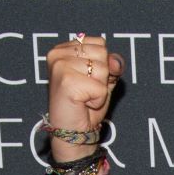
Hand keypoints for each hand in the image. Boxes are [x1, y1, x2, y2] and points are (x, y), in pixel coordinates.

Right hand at [45, 34, 124, 160]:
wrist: (73, 131)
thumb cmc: (86, 104)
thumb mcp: (103, 78)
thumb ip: (112, 64)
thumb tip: (115, 61)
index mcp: (63, 49)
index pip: (100, 43)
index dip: (103, 64)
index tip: (88, 79)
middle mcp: (58, 54)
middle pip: (102, 53)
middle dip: (102, 76)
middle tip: (87, 91)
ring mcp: (60, 66)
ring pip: (103, 69)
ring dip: (100, 88)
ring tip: (85, 97)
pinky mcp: (66, 82)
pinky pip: (100, 87)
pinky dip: (98, 99)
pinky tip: (84, 104)